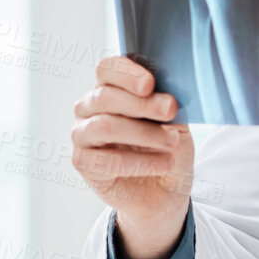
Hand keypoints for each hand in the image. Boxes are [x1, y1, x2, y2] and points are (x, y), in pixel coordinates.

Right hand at [71, 56, 192, 258]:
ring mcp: (83, 135)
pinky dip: (140, 162)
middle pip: (105, 96)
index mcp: (112, 88)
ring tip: (171, 141)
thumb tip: (169, 91)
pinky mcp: (83, 163)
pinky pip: (106, 160)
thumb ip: (166, 102)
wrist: (166, 188)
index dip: (126, 73)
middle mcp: (90, 108)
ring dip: (142, 133)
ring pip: (104, 126)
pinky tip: (164, 163)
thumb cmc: (168, 146)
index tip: (150, 84)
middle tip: (171, 110)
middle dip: (142, 103)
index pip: (107, 69)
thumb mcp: (176, 120)